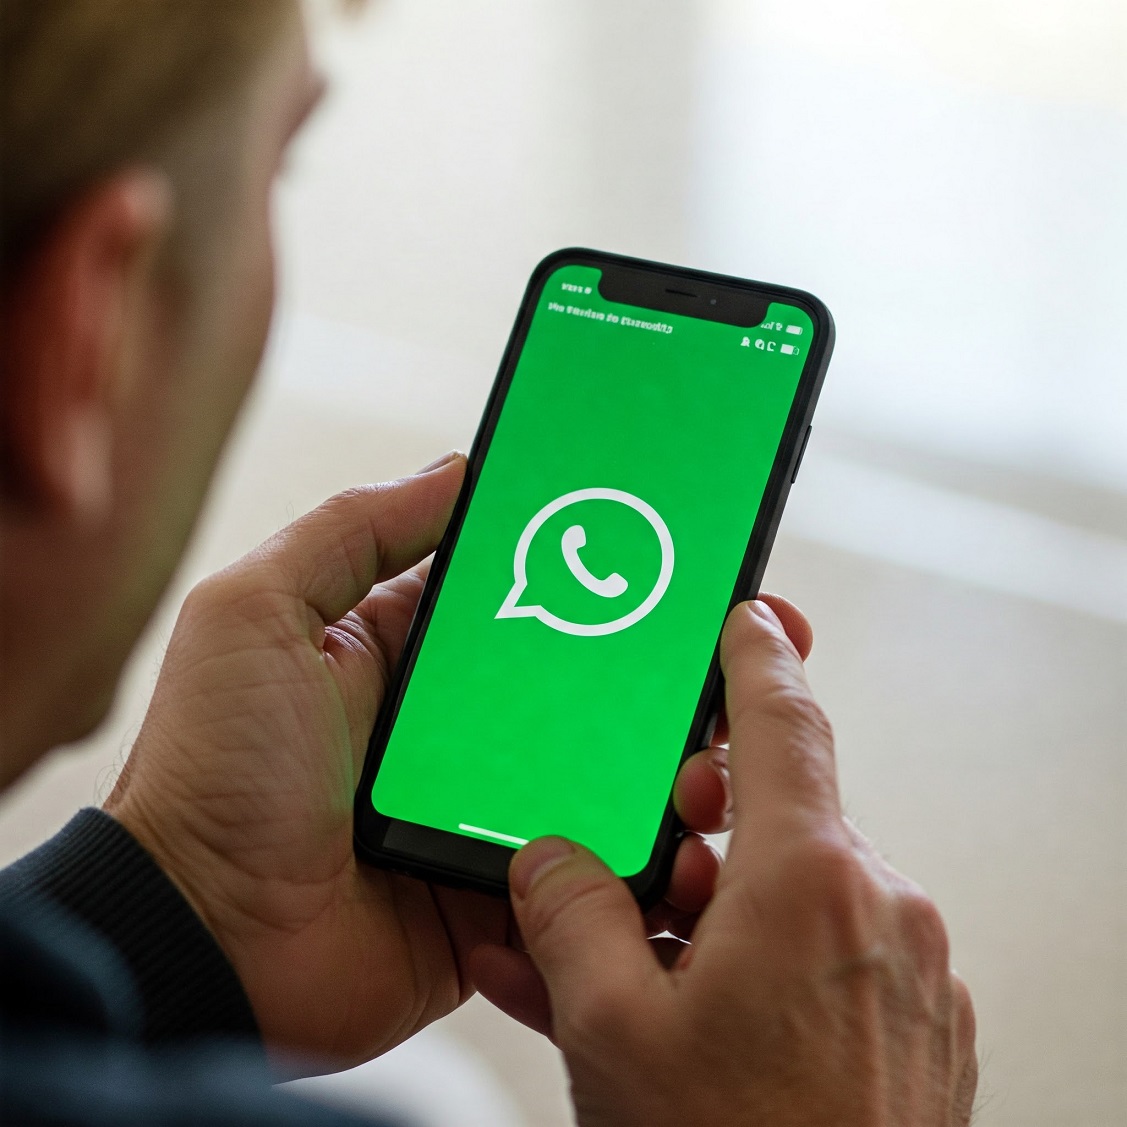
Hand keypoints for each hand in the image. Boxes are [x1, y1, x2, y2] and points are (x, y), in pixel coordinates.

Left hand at [104, 453, 731, 1066]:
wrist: (202, 943)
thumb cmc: (212, 770)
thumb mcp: (257, 612)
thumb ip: (353, 528)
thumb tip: (460, 468)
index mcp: (406, 654)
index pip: (523, 596)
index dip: (592, 572)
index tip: (672, 554)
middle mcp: (454, 730)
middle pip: (577, 685)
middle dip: (652, 672)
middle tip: (735, 656)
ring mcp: (484, 813)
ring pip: (598, 776)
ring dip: (657, 767)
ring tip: (709, 759)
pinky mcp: (502, 893)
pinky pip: (584, 869)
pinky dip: (633, 859)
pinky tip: (683, 841)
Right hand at [477, 601, 977, 1126]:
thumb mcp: (613, 1032)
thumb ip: (569, 918)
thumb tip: (548, 861)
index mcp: (814, 883)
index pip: (785, 720)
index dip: (755, 657)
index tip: (745, 618)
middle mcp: (878, 909)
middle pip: (771, 820)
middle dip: (693, 832)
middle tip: (633, 867)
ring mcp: (903, 969)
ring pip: (785, 897)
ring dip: (707, 913)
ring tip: (626, 961)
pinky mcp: (908, 1021)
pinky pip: (816, 957)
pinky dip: (748, 963)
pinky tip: (680, 1003)